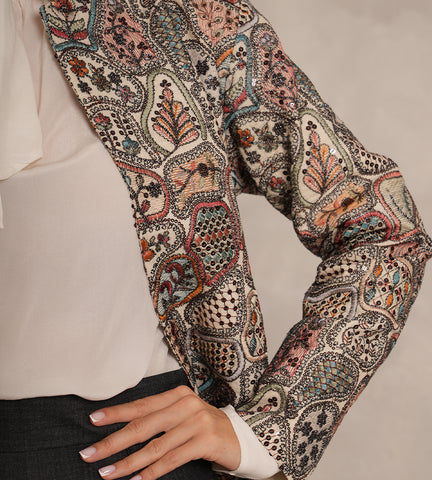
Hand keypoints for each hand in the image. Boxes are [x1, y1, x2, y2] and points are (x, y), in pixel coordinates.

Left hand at [79, 385, 240, 479]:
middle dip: (113, 441)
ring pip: (155, 446)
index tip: (93, 420)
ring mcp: (197, 421)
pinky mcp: (206, 440)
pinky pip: (172, 459)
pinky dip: (152, 472)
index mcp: (177, 394)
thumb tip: (122, 431)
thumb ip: (158, 418)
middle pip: (143, 425)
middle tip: (89, 453)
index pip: (141, 405)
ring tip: (107, 473)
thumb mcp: (182, 416)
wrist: (239, 438)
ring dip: (127, 462)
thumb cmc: (203, 428)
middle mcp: (186, 404)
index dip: (116, 413)